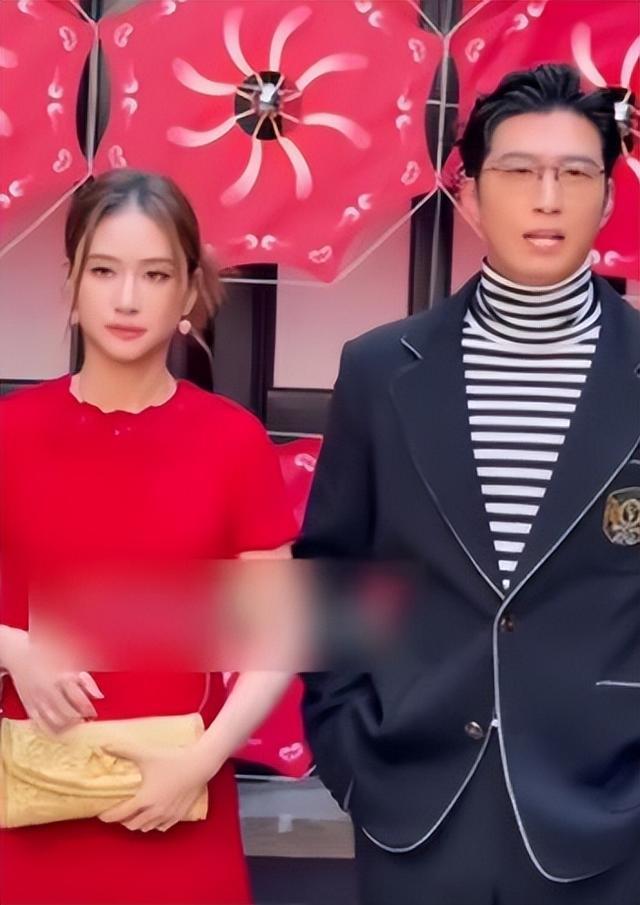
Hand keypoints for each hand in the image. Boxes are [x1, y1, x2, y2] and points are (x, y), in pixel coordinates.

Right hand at [1, 627, 102, 734]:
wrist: (21, 655)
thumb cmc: (49, 656)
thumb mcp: (72, 663)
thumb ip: (87, 680)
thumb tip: (99, 696)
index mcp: (62, 677)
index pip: (79, 700)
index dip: (88, 709)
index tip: (93, 713)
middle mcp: (49, 690)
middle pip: (68, 713)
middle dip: (79, 719)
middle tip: (84, 719)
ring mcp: (38, 699)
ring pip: (55, 721)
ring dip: (67, 725)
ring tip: (73, 722)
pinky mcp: (29, 705)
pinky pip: (40, 723)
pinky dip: (51, 728)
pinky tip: (59, 726)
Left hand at [98, 742, 213, 832]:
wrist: (200, 764)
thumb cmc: (172, 759)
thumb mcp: (146, 754)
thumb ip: (124, 750)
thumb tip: (104, 745)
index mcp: (144, 800)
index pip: (120, 814)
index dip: (107, 816)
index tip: (101, 815)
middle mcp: (154, 812)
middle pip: (131, 825)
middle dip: (121, 821)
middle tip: (118, 812)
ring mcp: (168, 816)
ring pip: (146, 828)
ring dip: (137, 824)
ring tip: (134, 814)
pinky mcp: (179, 815)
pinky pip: (162, 827)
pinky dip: (153, 825)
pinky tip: (153, 817)